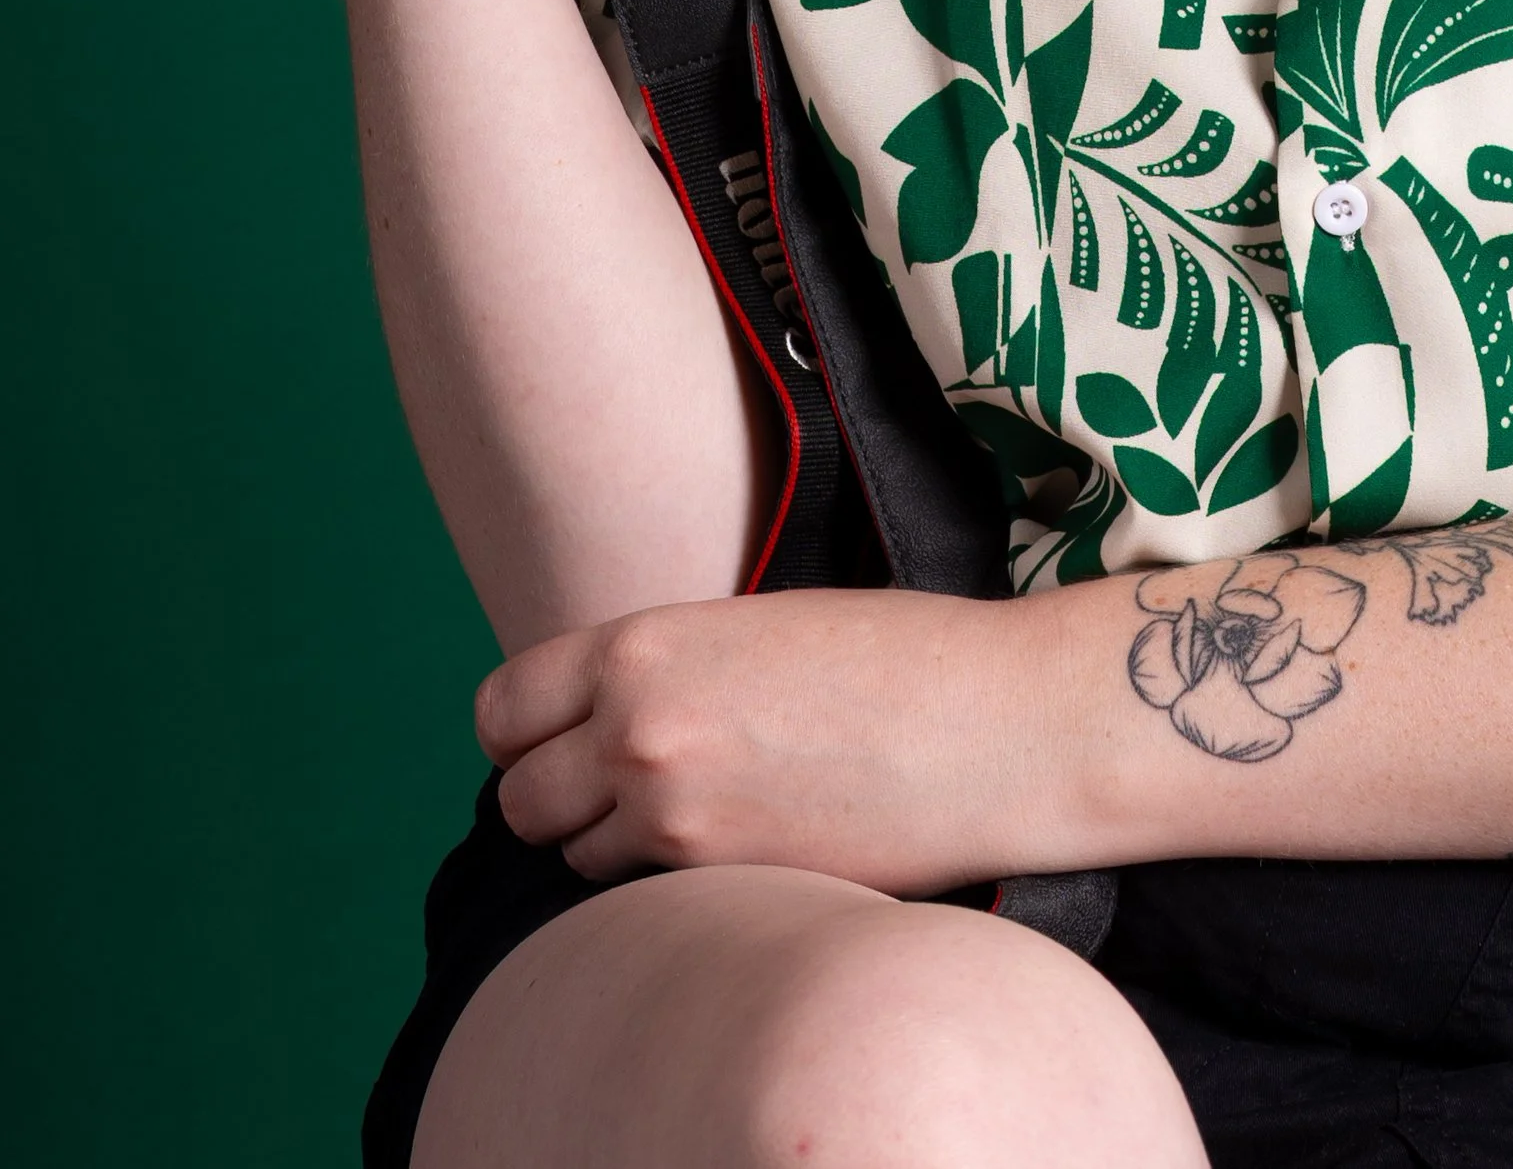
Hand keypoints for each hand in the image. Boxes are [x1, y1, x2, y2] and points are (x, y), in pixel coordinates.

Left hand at [478, 589, 1076, 893]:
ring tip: (690, 820)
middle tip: (618, 794)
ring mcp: (673, 814)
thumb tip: (606, 712)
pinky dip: (661, 888)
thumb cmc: (897, 658)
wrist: (994, 722)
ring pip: (573, 859)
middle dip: (556, 800)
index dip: (525, 733)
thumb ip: (668, 665)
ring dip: (611, 848)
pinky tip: (728, 853)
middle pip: (518, 800)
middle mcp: (637, 728)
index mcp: (644, 644)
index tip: (559, 742)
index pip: (503, 708)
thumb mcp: (758, 625)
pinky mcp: (721, 883)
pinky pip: (638, 901)